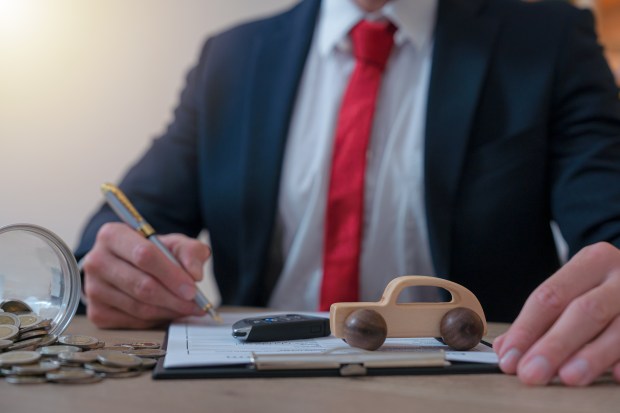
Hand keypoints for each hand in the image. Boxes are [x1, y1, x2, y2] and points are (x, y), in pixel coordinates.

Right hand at [81, 222, 210, 328]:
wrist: (132, 266)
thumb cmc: (154, 253)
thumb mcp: (175, 244)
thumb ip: (190, 252)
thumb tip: (195, 274)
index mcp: (112, 235)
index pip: (144, 255)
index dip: (171, 274)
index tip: (192, 288)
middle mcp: (96, 260)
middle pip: (141, 285)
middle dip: (174, 298)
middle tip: (195, 304)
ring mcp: (93, 289)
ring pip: (138, 307)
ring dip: (168, 311)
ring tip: (187, 308)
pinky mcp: (96, 312)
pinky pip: (133, 322)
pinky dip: (156, 320)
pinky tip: (168, 312)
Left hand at [494, 242, 619, 385]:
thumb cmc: (606, 287)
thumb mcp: (576, 288)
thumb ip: (542, 319)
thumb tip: (506, 350)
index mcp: (592, 261)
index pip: (550, 296)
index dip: (527, 328)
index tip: (509, 356)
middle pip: (583, 311)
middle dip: (554, 345)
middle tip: (531, 373)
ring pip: (618, 329)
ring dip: (590, 357)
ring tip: (567, 378)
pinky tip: (614, 376)